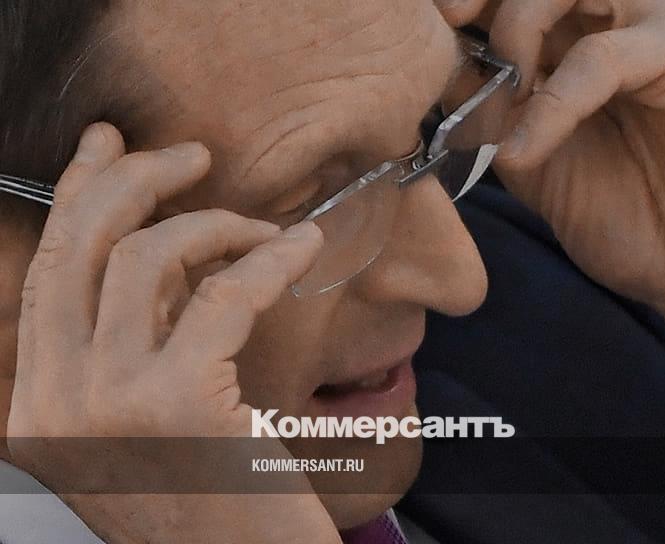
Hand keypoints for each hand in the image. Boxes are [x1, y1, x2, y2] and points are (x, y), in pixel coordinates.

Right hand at [6, 123, 339, 542]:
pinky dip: (270, 259)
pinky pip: (224, 293)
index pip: (47, 274)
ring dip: (215, 223)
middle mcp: (56, 403)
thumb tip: (160, 250)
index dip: (77, 196)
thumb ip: (133, 348)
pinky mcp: (179, 403)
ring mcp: (108, 404)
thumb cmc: (216, 508)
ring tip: (264, 231)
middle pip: (80, 247)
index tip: (107, 145)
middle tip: (192, 154)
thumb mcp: (147, 427)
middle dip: (134, 179)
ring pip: (145, 258)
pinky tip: (301, 248)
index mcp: (41, 406)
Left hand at [438, 0, 664, 351]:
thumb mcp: (527, 155)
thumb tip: (436, 69)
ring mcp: (655, 27)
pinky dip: (553, 104)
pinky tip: (525, 152)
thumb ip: (488, 108)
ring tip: (502, 100)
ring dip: (518, 33)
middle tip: (450, 21)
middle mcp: (615, 15)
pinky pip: (603, 58)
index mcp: (576, 31)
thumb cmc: (620, 209)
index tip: (426, 19)